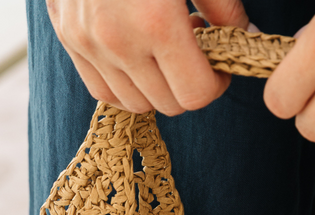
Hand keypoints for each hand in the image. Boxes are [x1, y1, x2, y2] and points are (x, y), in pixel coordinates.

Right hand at [46, 0, 249, 114]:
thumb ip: (223, 4)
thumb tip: (245, 36)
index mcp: (156, 20)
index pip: (195, 94)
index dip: (215, 83)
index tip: (218, 61)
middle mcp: (117, 40)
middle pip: (168, 104)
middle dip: (188, 83)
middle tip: (192, 46)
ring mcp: (87, 42)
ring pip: (135, 103)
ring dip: (157, 86)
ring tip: (161, 45)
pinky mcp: (68, 37)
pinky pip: (102, 89)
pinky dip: (126, 83)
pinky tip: (137, 52)